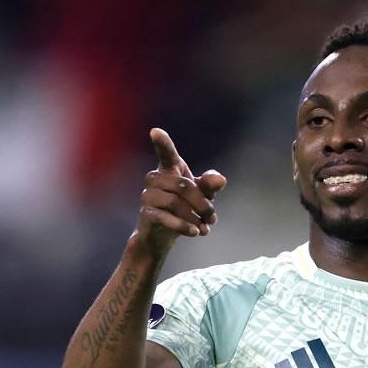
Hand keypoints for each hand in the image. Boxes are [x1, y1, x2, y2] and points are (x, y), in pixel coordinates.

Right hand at [134, 128, 226, 255]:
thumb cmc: (183, 209)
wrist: (161, 236)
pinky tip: (196, 233)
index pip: (166, 153)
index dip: (162, 142)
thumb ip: (210, 185)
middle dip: (203, 203)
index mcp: (169, 169)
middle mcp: (155, 178)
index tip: (155, 131)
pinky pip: (166, 217)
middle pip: (184, 186)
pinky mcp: (146, 213)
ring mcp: (147, 195)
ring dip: (195, 217)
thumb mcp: (201, 196)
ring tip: (205, 228)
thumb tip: (220, 180)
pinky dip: (184, 226)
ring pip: (175, 202)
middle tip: (213, 218)